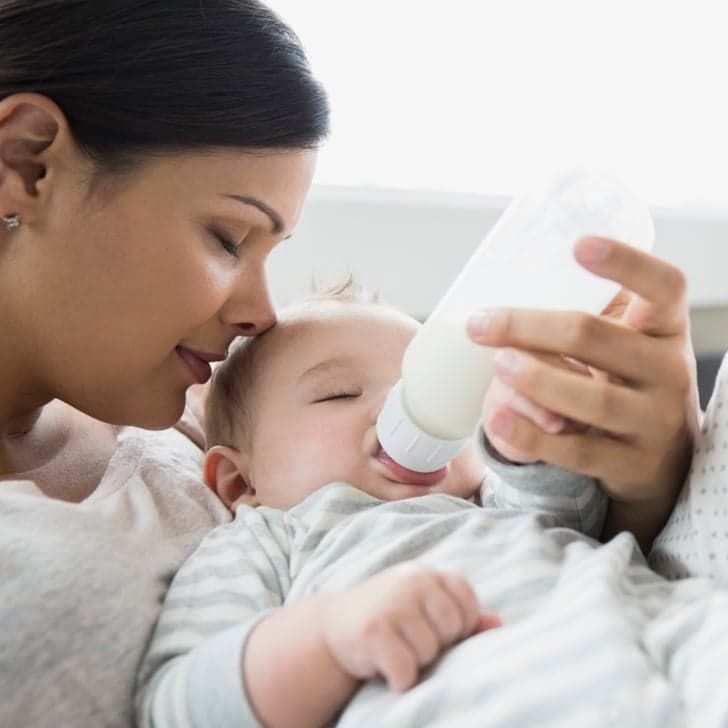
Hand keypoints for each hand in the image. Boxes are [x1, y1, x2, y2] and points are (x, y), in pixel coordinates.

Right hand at [322, 562, 499, 691]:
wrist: (334, 626)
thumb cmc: (390, 618)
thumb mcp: (423, 607)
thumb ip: (460, 614)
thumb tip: (498, 625)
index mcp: (427, 574)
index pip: (467, 602)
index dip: (457, 626)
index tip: (435, 630)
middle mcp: (411, 581)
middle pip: (452, 628)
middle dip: (436, 645)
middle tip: (410, 640)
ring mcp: (391, 604)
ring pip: (430, 652)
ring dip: (415, 662)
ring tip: (395, 649)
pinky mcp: (373, 630)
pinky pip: (406, 670)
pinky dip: (399, 679)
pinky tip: (384, 666)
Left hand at [471, 237, 699, 547]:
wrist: (660, 458)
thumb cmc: (628, 381)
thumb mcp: (627, 342)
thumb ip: (590, 314)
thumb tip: (509, 279)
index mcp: (665, 329)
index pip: (664, 286)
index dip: (627, 263)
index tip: (578, 245)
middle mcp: (669, 371)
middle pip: (598, 337)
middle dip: (532, 327)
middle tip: (481, 324)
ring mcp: (654, 421)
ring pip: (593, 398)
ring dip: (537, 379)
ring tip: (497, 364)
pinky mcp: (631, 464)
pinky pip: (578, 451)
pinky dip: (533, 437)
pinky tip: (498, 419)